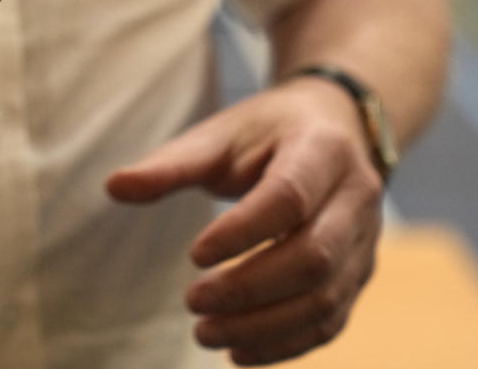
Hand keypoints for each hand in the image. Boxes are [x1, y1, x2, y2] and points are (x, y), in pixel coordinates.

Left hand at [106, 77, 383, 365]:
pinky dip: (285, 343)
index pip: (289, 198)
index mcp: (322, 150)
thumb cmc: (267, 134)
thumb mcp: (220, 135)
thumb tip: (113, 187)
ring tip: (206, 334)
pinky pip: (331, 320)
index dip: (243, 231)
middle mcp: (356, 197)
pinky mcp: (358, 274)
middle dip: (250, 288)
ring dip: (264, 326)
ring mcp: (365, 240)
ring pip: (326, 298)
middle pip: (314, 256)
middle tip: (192, 303)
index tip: (194, 256)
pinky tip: (238, 350)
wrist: (336, 130)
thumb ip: (171, 164)